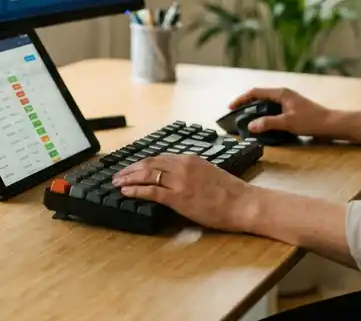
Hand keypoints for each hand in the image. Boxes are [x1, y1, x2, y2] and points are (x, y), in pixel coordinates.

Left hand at [111, 154, 261, 231]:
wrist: (243, 203)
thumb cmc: (231, 192)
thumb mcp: (209, 173)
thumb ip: (192, 172)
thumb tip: (178, 178)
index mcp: (190, 159)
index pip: (160, 158)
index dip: (143, 163)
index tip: (132, 167)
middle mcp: (182, 166)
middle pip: (149, 164)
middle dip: (130, 169)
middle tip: (118, 174)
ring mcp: (179, 181)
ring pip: (146, 175)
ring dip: (129, 178)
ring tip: (117, 183)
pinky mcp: (178, 197)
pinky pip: (151, 191)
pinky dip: (136, 190)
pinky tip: (127, 192)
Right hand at [229, 87, 333, 137]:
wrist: (331, 124)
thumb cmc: (311, 120)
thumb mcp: (287, 123)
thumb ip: (268, 123)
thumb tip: (251, 125)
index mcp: (281, 93)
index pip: (256, 92)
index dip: (241, 99)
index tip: (231, 107)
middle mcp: (283, 94)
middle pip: (260, 96)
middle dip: (246, 104)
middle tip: (236, 114)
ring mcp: (288, 101)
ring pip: (266, 103)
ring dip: (256, 109)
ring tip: (247, 119)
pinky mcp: (292, 108)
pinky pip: (273, 108)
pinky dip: (265, 114)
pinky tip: (264, 123)